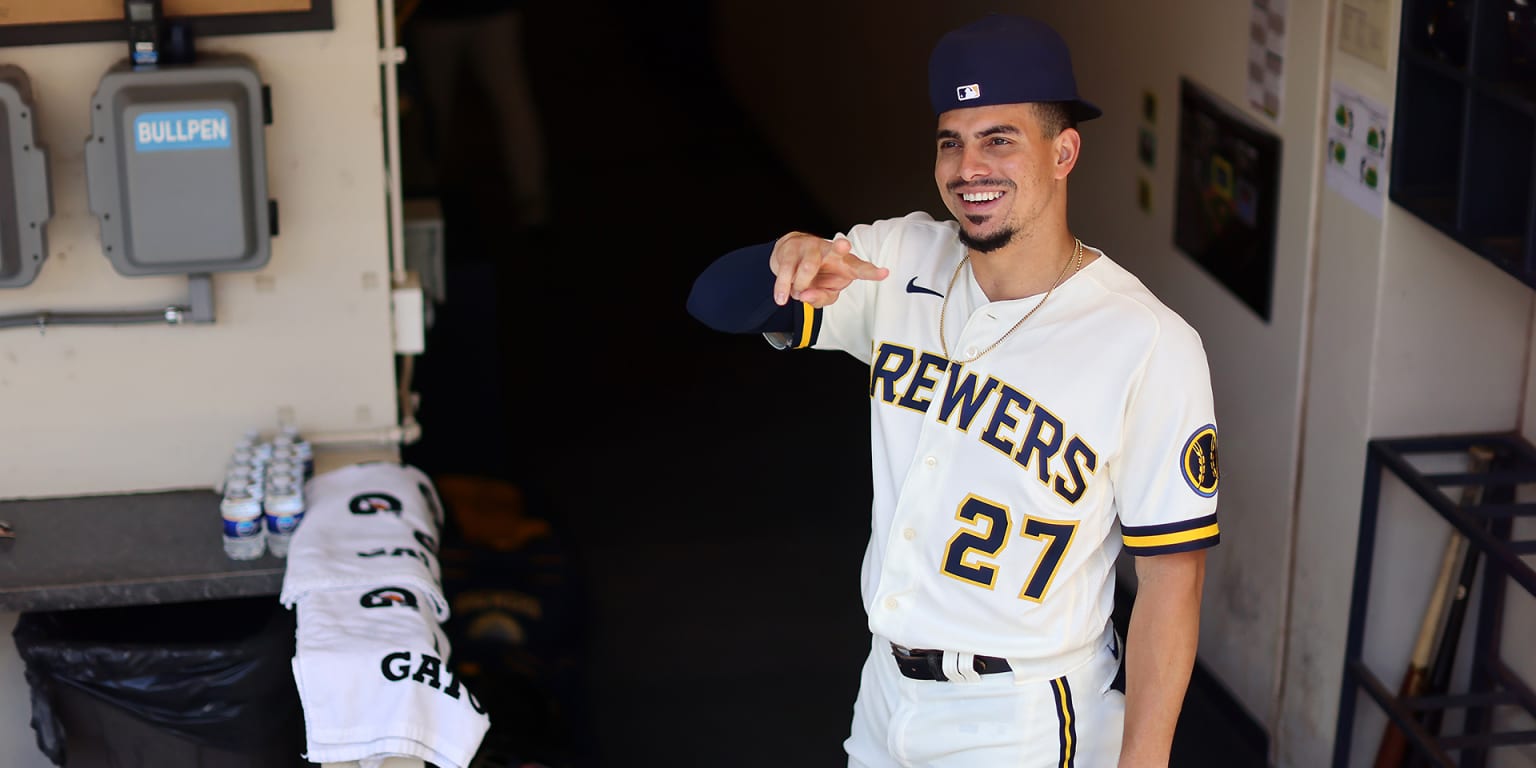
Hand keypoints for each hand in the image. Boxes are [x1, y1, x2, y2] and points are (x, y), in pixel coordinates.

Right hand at [770, 232, 887, 306]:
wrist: (788, 256)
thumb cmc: (813, 276)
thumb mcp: (822, 293)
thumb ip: (819, 298)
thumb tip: (805, 295)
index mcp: (844, 263)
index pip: (860, 268)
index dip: (871, 272)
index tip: (884, 273)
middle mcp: (829, 251)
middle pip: (835, 249)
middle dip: (839, 247)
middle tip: (843, 245)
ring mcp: (809, 247)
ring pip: (807, 268)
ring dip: (800, 286)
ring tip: (797, 291)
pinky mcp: (791, 249)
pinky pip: (786, 272)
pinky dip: (783, 288)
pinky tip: (781, 298)